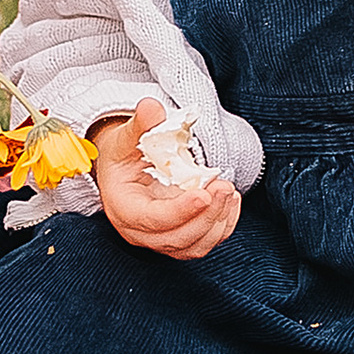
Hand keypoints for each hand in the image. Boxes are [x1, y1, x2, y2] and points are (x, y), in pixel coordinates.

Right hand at [91, 96, 241, 262]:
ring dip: (217, 222)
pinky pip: (204, 242)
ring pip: (193, 246)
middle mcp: (139, 231)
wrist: (124, 169)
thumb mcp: (126, 137)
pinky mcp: (179, 238)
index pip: (152, 220)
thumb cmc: (123, 155)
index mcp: (123, 208)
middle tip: (223, 186)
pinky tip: (230, 201)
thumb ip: (140, 124)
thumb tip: (152, 108)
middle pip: (176, 238)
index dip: (180, 211)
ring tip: (229, 191)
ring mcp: (160, 239)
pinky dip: (222, 226)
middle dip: (206, 216)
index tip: (204, 194)